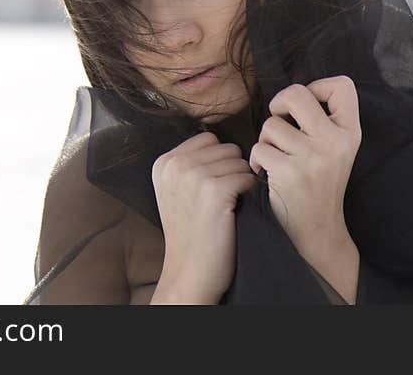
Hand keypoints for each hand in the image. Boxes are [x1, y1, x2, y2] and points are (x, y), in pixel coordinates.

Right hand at [151, 131, 256, 303]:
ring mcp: (194, 176)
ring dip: (241, 182)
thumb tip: (220, 143)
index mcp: (164, 162)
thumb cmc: (190, 233)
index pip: (208, 139)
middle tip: (222, 198)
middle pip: (226, 147)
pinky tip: (235, 211)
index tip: (213, 185)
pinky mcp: (214, 191)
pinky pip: (246, 177)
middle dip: (231, 169)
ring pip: (239, 161)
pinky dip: (248, 193)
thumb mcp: (175, 192)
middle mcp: (176, 165)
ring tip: (227, 206)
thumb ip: (189, 164)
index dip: (219, 160)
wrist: (189, 273)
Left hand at [248, 76, 361, 256]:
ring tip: (276, 156)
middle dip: (279, 103)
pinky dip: (257, 159)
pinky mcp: (290, 172)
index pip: (343, 85)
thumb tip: (290, 93)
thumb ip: (322, 120)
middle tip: (280, 120)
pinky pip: (259, 148)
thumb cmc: (319, 181)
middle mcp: (335, 141)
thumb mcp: (335, 148)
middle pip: (297, 94)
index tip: (307, 105)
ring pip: (271, 124)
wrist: (318, 229)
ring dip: (266, 138)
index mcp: (350, 132)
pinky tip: (267, 172)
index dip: (317, 86)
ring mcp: (313, 157)